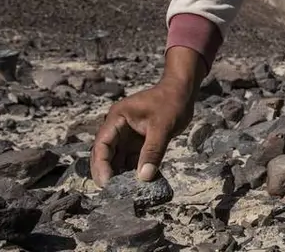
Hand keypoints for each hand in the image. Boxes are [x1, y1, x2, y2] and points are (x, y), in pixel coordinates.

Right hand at [89, 47, 203, 186]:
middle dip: (108, 173)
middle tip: (113, 193)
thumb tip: (144, 177)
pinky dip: (133, 170)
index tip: (106, 184)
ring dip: (121, 174)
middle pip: (106, 154)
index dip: (101, 165)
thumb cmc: (172, 102)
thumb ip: (152, 151)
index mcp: (117, 118)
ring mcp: (127, 135)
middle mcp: (118, 128)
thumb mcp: (163, 127)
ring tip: (125, 192)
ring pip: (118, 159)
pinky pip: (131, 159)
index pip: (102, 145)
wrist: (183, 91)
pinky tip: (138, 184)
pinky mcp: (137, 141)